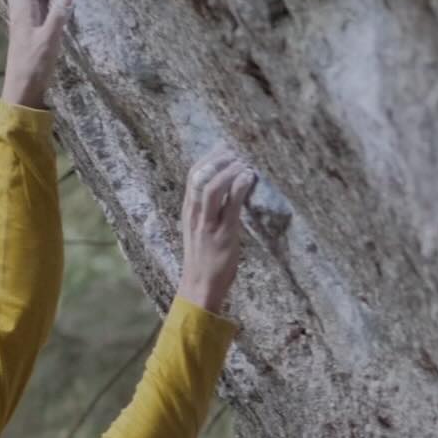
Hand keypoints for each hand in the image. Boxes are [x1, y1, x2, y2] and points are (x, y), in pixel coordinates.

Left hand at [1, 0, 72, 108]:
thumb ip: (58, 17)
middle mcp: (19, 13)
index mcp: (23, 12)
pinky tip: (56, 5)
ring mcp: (22, 23)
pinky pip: (33, 7)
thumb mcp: (50, 41)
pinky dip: (44, 0)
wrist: (22, 90)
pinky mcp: (26, 32)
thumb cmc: (34, 67)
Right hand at [178, 145, 255, 313]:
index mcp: (188, 212)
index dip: (208, 158)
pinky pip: (231, 204)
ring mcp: (208, 224)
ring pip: (214, 186)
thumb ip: (207, 213)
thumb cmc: (203, 261)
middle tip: (238, 154)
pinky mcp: (224, 234)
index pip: (192, 176)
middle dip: (220, 159)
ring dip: (231, 170)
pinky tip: (249, 179)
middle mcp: (195, 214)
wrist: (199, 288)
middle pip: (201, 175)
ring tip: (244, 165)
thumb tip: (224, 193)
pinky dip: (240, 186)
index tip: (223, 149)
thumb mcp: (199, 232)